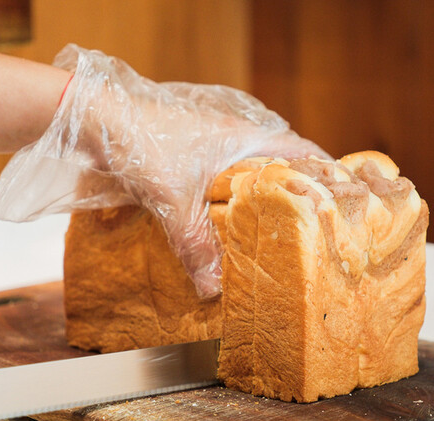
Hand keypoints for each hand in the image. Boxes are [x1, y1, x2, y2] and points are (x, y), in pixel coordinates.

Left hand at [0, 44, 328, 298]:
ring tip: (270, 230)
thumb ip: (195, 243)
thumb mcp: (174, 200)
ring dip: (257, 195)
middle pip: (277, 162)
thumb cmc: (141, 143)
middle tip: (308, 225)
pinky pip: (218, 177)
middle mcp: (233, 136)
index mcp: (245, 137)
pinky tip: (221, 222)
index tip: (341, 199)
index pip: (301, 151)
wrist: (93, 119)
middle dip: (293, 191)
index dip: (323, 173)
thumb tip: (212, 288)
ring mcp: (209, 143)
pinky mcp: (186, 152)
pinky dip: (226, 197)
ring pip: (246, 171)